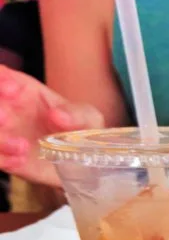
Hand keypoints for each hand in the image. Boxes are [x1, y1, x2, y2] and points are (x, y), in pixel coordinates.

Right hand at [0, 66, 103, 187]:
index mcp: (21, 89)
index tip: (13, 91)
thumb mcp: (88, 119)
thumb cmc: (81, 130)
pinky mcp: (5, 158)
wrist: (83, 163)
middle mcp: (5, 109)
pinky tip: (19, 161)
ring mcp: (3, 134)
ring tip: (22, 147)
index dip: (0, 79)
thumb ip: (77, 114)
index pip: (1, 76)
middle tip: (6, 118)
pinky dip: (2, 159)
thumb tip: (57, 115)